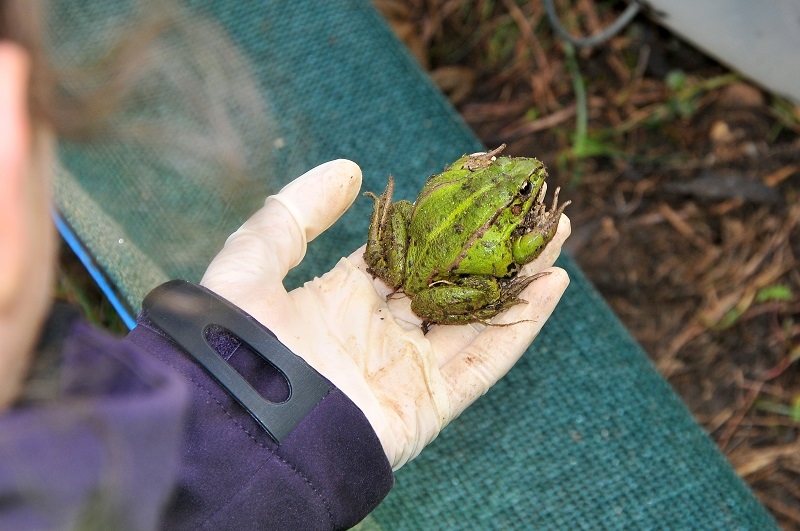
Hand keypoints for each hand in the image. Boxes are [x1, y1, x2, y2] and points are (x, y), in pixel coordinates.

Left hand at [200, 159, 569, 469]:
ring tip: (554, 235)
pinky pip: (484, 360)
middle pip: (451, 280)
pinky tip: (552, 285)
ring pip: (477, 315)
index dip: (441, 221)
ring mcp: (408, 366)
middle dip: (491, 246)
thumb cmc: (235, 344)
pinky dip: (521, 326)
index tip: (475, 190)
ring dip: (518, 277)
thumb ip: (294, 213)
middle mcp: (382, 329)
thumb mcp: (252, 261)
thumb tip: (350, 169)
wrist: (234, 430)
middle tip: (529, 208)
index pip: (406, 251)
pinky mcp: (429, 402)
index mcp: (343, 296)